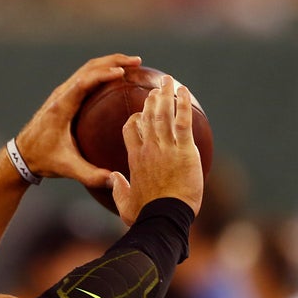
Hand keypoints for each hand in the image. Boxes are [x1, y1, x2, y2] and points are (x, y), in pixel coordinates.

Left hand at [13, 54, 141, 188]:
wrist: (22, 155)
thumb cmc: (43, 159)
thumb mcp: (66, 168)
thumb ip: (90, 174)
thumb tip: (115, 179)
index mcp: (61, 108)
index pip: (83, 82)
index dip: (103, 74)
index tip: (123, 72)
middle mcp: (61, 95)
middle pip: (88, 68)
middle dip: (113, 61)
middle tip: (137, 62)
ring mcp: (62, 94)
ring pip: (87, 69)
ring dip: (109, 63)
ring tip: (133, 64)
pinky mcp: (64, 97)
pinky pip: (85, 77)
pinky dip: (102, 72)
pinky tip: (117, 78)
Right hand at [111, 75, 203, 225]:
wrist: (163, 217)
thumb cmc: (145, 214)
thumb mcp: (125, 204)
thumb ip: (118, 188)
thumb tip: (113, 178)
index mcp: (134, 159)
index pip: (131, 130)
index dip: (135, 119)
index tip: (139, 114)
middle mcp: (148, 149)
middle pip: (147, 116)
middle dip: (151, 100)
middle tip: (156, 89)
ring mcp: (166, 148)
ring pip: (163, 114)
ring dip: (165, 95)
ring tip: (167, 81)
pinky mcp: (184, 151)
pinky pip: (183, 122)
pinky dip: (183, 104)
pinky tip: (183, 91)